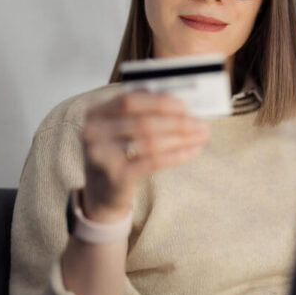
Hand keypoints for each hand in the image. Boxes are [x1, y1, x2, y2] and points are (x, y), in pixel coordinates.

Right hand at [80, 90, 207, 221]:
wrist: (101, 194)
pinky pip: (153, 162)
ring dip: (182, 138)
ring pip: (151, 142)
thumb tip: (180, 103)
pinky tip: (193, 151)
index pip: (130, 100)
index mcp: (96, 113)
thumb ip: (142, 113)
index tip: (185, 106)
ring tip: (202, 136)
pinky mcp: (115, 176)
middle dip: (178, 122)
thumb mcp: (120, 130)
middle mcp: (93, 132)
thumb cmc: (118, 155)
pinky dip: (177, 155)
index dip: (160, 101)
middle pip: (144, 122)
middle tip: (202, 124)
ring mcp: (102, 156)